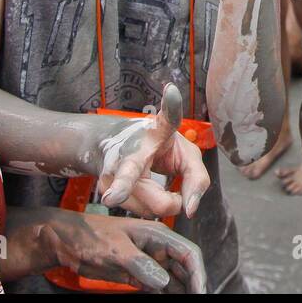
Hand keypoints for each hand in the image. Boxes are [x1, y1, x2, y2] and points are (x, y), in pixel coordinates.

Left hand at [38, 209, 206, 293]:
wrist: (66, 241)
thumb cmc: (90, 237)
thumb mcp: (115, 249)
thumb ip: (140, 264)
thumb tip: (164, 282)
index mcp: (158, 235)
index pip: (188, 253)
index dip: (198, 274)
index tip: (201, 293)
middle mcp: (158, 248)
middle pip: (184, 268)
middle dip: (193, 285)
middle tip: (198, 301)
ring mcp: (148, 261)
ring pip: (173, 279)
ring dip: (181, 291)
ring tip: (189, 301)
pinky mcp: (137, 274)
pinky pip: (158, 287)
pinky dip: (165, 295)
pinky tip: (169, 301)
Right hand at [94, 83, 209, 218]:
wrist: (116, 146)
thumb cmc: (159, 147)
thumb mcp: (185, 155)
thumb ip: (196, 179)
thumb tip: (190, 210)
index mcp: (156, 130)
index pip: (166, 120)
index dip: (171, 107)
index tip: (171, 90)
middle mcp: (129, 147)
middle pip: (133, 177)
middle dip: (145, 195)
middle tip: (127, 199)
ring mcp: (112, 169)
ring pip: (145, 205)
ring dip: (161, 204)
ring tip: (160, 184)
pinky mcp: (105, 187)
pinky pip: (139, 211)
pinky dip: (150, 207)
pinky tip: (148, 190)